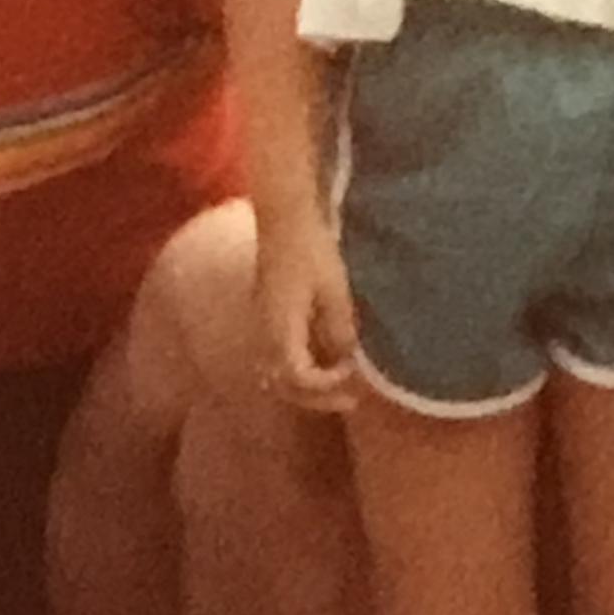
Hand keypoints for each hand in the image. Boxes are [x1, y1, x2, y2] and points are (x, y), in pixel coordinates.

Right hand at [255, 224, 361, 412]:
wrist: (284, 217)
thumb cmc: (311, 249)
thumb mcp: (335, 291)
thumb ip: (340, 329)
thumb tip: (347, 359)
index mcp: (281, 328)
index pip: (297, 378)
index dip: (326, 386)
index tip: (352, 373)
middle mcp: (264, 332)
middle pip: (281, 384)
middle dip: (316, 398)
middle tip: (350, 397)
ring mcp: (261, 323)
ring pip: (274, 373)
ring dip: (304, 386)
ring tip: (335, 386)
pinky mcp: (265, 314)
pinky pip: (275, 355)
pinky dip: (297, 368)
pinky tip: (322, 360)